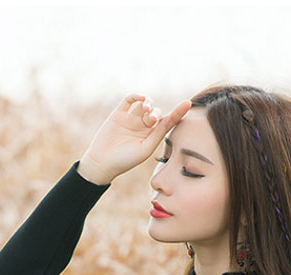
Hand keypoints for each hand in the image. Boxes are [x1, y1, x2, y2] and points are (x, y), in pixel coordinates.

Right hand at [77, 94, 191, 185]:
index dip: (178, 112)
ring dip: (148, 104)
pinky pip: (129, 100)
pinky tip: (140, 99)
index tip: (188, 103)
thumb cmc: (125, 161)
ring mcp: (130, 119)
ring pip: (144, 104)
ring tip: (146, 111)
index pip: (168, 121)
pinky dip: (136, 96)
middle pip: (156, 111)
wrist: (102, 163)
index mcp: (151, 136)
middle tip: (151, 120)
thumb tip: (169, 118)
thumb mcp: (145, 149)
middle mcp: (142, 126)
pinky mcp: (118, 114)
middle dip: (156, 113)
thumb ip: (158, 134)